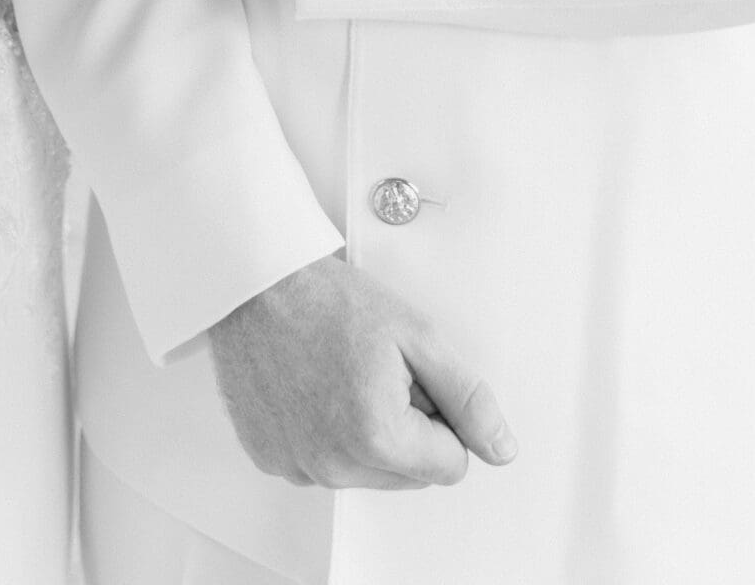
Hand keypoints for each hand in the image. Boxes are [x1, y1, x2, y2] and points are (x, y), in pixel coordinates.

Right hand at [209, 254, 516, 490]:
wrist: (254, 281)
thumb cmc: (328, 298)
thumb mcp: (417, 334)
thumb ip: (467, 397)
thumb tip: (500, 449)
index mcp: (378, 438)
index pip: (451, 464)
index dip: (439, 414)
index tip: (409, 376)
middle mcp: (334, 465)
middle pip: (408, 474)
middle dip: (404, 428)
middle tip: (373, 369)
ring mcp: (297, 465)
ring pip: (365, 472)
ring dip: (364, 433)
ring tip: (340, 373)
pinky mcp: (269, 457)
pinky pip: (320, 463)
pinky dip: (323, 432)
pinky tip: (311, 386)